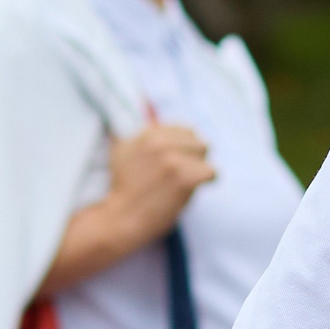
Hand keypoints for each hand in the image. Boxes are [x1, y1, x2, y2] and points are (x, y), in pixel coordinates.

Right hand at [44, 124, 215, 291]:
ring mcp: (172, 159)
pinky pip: (211, 172)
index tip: (176, 162)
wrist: (118, 219)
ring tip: (182, 184)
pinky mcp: (183, 178)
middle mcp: (159, 142)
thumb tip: (147, 110)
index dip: (184, 147)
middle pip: (197, 141)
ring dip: (198, 169)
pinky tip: (190, 190)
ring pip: (204, 154)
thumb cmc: (122, 191)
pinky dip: (206, 182)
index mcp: (146, 133)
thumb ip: (137, 134)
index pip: (184, 130)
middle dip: (192, 158)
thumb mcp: (121, 152)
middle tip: (179, 176)